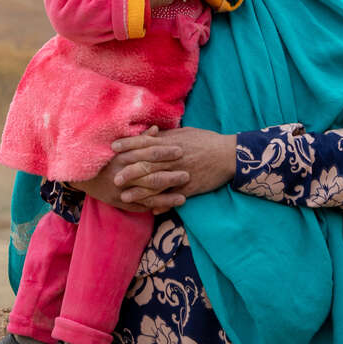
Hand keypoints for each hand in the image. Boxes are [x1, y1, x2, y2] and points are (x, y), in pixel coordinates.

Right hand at [70, 126, 188, 212]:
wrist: (80, 173)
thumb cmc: (104, 156)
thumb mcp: (119, 146)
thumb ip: (139, 139)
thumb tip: (156, 129)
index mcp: (123, 156)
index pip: (147, 153)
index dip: (165, 152)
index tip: (180, 151)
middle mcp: (122, 173)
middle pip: (150, 175)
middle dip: (170, 176)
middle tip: (188, 175)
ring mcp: (120, 190)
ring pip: (146, 195)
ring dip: (166, 198)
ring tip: (183, 198)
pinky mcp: (118, 202)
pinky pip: (138, 207)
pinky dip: (153, 208)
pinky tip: (168, 209)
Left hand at [113, 126, 236, 200]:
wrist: (228, 154)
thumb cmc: (206, 141)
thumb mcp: (184, 133)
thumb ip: (166, 136)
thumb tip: (149, 134)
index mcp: (171, 143)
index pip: (145, 142)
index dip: (129, 144)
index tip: (113, 147)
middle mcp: (174, 158)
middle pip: (147, 164)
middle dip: (129, 171)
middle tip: (114, 178)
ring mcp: (182, 173)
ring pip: (157, 183)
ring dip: (140, 191)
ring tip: (125, 198)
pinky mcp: (191, 187)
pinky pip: (174, 197)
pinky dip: (163, 204)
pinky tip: (151, 210)